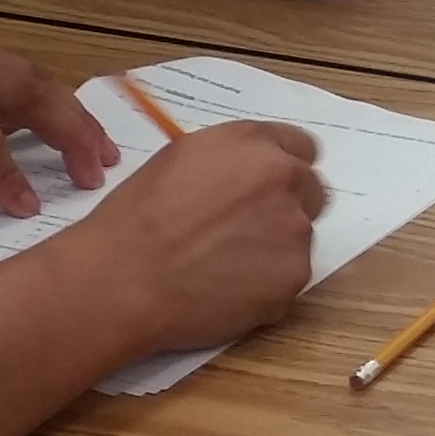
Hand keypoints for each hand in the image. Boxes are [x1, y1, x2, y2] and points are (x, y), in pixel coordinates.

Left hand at [0, 2, 118, 228]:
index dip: (9, 177)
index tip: (30, 210)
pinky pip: (11, 59)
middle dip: (71, 131)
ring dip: (68, 107)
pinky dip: (44, 87)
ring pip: (28, 71)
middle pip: (26, 93)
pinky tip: (56, 112)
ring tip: (98, 145)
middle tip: (101, 172)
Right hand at [63, 118, 330, 350]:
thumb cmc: (135, 221)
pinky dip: (266, 288)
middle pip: (312, 191)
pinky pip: (289, 279)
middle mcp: (282, 179)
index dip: (282, 170)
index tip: (269, 189)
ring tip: (222, 266)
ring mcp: (294, 230)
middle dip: (288, 207)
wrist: (123, 279)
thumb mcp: (180, 160)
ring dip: (274, 249)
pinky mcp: (293, 277)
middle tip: (247, 231)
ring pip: (299, 239)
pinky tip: (225, 291)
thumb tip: (247, 174)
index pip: (301, 148)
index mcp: (252, 144)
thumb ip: (229, 161)